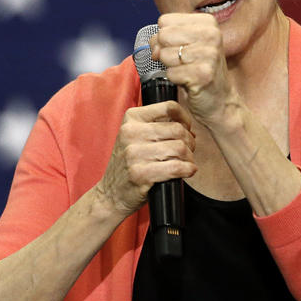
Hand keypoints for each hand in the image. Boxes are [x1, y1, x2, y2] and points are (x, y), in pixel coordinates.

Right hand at [94, 101, 196, 219]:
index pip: (169, 107)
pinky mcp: (140, 174)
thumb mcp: (135, 136)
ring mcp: (134, 154)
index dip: (184, 118)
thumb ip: (157, 125)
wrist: (111, 193)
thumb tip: (187, 126)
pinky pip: (176, 167)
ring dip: (189, 157)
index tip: (187, 129)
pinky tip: (187, 171)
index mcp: (131, 118)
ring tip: (186, 163)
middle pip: (177, 129)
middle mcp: (130, 133)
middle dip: (189, 142)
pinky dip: (187, 169)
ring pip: (179, 148)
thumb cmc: (129, 164)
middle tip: (188, 151)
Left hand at [149, 13, 237, 127]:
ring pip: (165, 55)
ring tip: (186, 71)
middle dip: (164, 52)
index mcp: (207, 22)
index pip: (165, 21)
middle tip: (180, 62)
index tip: (177, 47)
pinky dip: (175, 79)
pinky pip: (170, 73)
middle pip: (163, 35)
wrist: (219, 99)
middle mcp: (211, 35)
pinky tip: (188, 81)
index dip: (163, 37)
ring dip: (170, 67)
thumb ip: (166, 36)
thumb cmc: (199, 69)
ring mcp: (209, 55)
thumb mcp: (187, 44)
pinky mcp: (203, 74)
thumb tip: (154, 48)